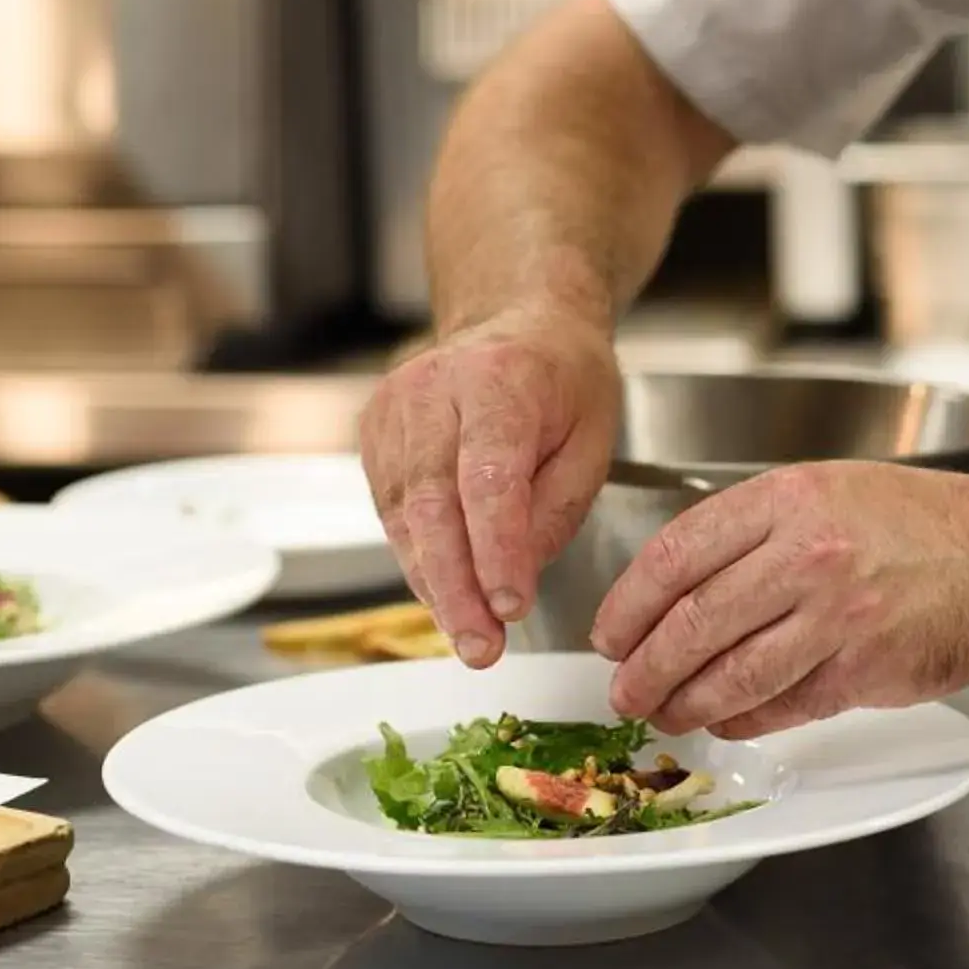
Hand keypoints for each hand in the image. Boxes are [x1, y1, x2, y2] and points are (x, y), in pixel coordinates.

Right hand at [360, 310, 620, 666]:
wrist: (519, 321)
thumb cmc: (564, 376)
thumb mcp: (594, 437)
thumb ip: (556, 509)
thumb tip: (514, 581)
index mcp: (499, 377)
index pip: (487, 476)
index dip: (494, 548)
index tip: (510, 605)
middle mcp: (433, 388)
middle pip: (431, 503)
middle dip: (455, 586)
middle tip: (480, 647)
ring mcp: (393, 409)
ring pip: (404, 515)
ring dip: (434, 583)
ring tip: (469, 635)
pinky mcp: (374, 432)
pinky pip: (392, 510)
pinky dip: (419, 557)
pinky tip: (445, 591)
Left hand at [591, 463, 968, 737]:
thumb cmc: (923, 524)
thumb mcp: (831, 490)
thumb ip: (756, 530)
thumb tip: (677, 589)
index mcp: (788, 497)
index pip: (677, 554)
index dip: (628, 603)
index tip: (610, 632)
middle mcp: (808, 552)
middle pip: (692, 622)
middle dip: (643, 668)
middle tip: (624, 690)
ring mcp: (836, 615)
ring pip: (729, 674)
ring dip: (685, 704)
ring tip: (664, 714)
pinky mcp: (863, 670)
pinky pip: (781, 706)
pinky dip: (745, 720)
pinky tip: (729, 720)